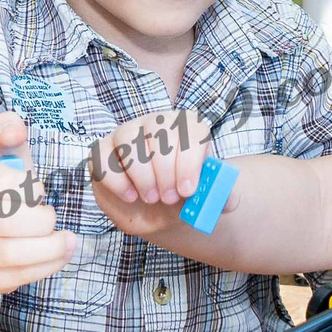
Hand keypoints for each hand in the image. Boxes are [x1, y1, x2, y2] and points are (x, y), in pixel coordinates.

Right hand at [0, 112, 75, 304]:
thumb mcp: (5, 169)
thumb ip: (11, 141)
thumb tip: (13, 125)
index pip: (0, 178)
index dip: (31, 187)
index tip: (40, 193)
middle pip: (5, 219)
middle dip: (42, 221)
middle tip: (52, 219)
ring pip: (9, 252)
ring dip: (49, 248)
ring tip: (65, 241)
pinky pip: (11, 278)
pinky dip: (43, 268)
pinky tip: (57, 257)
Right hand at [91, 104, 224, 237]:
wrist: (157, 209)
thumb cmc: (184, 197)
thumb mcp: (207, 200)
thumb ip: (222, 197)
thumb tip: (229, 199)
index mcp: (188, 128)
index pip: (191, 129)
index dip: (189, 161)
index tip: (188, 191)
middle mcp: (156, 123)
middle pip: (159, 133)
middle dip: (165, 171)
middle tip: (169, 198)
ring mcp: (126, 133)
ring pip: (128, 139)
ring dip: (141, 175)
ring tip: (151, 198)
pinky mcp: (102, 150)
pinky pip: (102, 156)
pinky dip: (116, 179)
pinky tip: (130, 196)